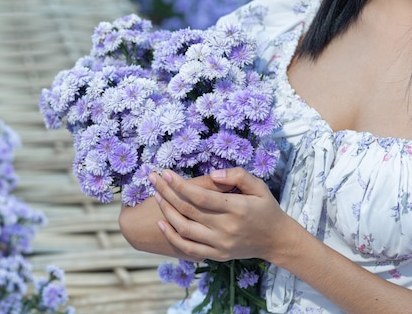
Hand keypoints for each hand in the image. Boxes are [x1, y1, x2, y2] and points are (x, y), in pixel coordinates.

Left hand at [149, 168, 289, 262]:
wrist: (276, 240)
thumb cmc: (266, 208)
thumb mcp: (259, 186)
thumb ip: (237, 176)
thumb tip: (213, 174)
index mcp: (237, 209)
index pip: (200, 196)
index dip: (179, 184)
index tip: (166, 173)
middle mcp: (226, 228)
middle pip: (187, 210)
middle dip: (166, 192)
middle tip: (153, 179)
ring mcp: (220, 244)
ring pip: (184, 228)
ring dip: (166, 212)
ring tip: (156, 196)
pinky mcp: (216, 255)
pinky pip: (188, 248)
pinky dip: (172, 236)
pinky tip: (162, 222)